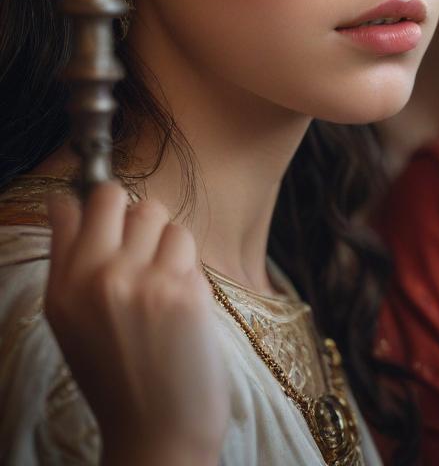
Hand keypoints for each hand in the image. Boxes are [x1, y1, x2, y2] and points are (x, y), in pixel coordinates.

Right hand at [45, 183, 228, 465]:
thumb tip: (65, 199)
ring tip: (161, 281)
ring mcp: (143, 281)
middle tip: (140, 249)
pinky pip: (188, 244)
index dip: (93, 201)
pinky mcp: (185, 289)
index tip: (104, 210)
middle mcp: (97, 279)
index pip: (74, 209)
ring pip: (161, 216)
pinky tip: (180, 300)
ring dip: (165, 241)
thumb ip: (71, 259)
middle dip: (133, 215)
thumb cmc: (118, 373)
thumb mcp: (72, 321)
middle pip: (118, 197)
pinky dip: (187, 265)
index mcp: (62, 289)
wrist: (158, 430)